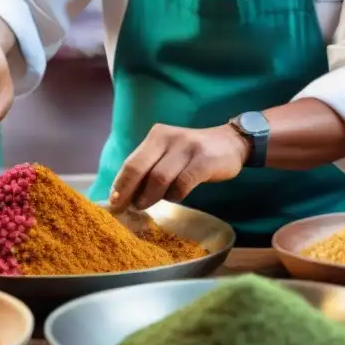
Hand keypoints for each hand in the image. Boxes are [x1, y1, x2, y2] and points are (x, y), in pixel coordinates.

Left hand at [109, 123, 249, 211]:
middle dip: (129, 192)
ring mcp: (187, 148)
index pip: (132, 162)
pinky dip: (175, 196)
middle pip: (140, 168)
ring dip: (151, 196)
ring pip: (159, 178)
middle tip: (126, 208)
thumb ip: (150, 167)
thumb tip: (124, 194)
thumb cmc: (192, 154)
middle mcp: (169, 138)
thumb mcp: (168, 153)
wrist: (231, 143)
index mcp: (157, 136)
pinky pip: (182, 184)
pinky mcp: (204, 161)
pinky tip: (175, 197)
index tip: (113, 202)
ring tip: (148, 205)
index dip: (120, 184)